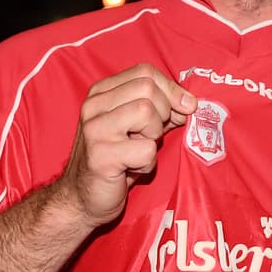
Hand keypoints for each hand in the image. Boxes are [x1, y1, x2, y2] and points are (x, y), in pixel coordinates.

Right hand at [63, 63, 196, 226]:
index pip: (145, 72)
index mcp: (101, 93)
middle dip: (163, 112)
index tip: (183, 108)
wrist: (82, 199)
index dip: (171, 89)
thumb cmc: (115, 161)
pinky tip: (131, 169)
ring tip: (138, 151)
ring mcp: (95, 129)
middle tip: (152, 135)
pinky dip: (148, 163)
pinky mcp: (102, 155)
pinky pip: (146, 149)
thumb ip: (159, 109)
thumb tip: (189, 103)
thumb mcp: (136, 127)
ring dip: (154, 137)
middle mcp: (94, 106)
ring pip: (146, 112)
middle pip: (148, 88)